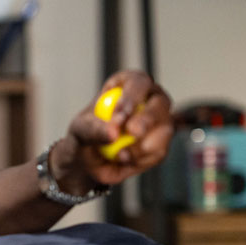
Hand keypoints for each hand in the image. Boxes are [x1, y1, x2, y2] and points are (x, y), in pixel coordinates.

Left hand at [53, 70, 173, 191]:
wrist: (90, 160)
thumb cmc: (85, 135)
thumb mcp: (80, 130)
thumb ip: (94, 129)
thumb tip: (114, 133)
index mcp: (129, 84)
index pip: (138, 82)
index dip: (132, 97)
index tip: (120, 115)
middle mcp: (151, 99)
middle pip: (161, 102)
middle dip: (147, 118)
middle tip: (132, 132)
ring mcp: (161, 121)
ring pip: (165, 129)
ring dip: (142, 146)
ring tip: (119, 155)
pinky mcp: (162, 144)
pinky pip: (159, 152)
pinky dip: (141, 160)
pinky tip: (123, 161)